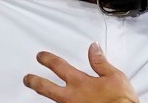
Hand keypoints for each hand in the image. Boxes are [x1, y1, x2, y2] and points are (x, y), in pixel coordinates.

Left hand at [24, 44, 139, 102]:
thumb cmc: (120, 100)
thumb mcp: (114, 76)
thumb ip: (100, 62)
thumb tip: (93, 48)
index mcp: (80, 82)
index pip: (58, 66)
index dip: (47, 60)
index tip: (41, 56)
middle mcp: (71, 97)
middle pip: (46, 88)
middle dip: (34, 81)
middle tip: (27, 78)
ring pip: (52, 100)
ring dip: (45, 95)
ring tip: (38, 91)